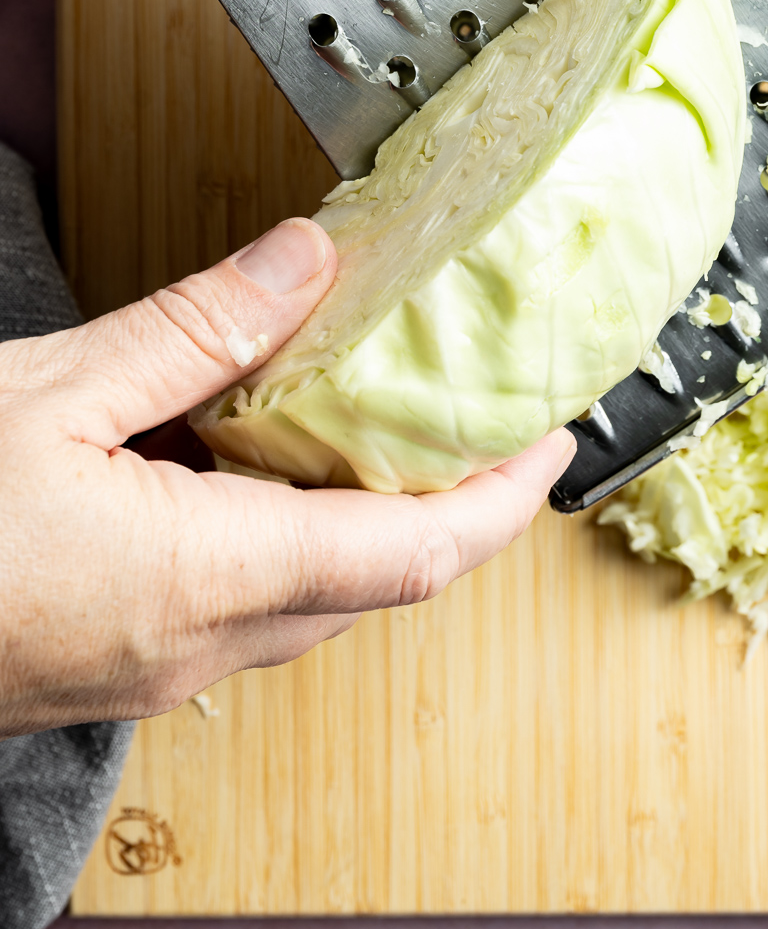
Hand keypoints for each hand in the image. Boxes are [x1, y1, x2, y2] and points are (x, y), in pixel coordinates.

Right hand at [0, 218, 574, 735]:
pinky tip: (260, 462)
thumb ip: (197, 326)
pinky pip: (248, 605)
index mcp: (198, 580)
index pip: (414, 556)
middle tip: (481, 412)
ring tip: (382, 418)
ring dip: (366, 518)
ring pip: (316, 597)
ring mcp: (157, 669)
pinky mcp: (120, 666)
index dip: (504, 499)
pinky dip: (289, 536)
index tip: (555, 437)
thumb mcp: (50, 391)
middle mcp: (196, 646)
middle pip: (378, 580)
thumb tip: (311, 259)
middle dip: (450, 502)